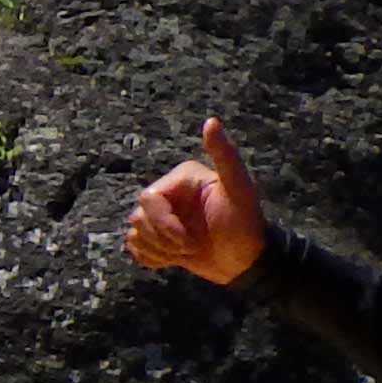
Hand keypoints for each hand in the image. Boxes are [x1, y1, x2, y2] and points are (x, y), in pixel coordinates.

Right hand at [125, 119, 268, 287]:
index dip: (164, 224)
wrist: (246, 262)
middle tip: (191, 247)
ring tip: (187, 252)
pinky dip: (152, 258)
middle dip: (163, 240)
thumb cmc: (245, 224)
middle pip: (137, 217)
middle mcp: (169, 194)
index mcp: (181, 178)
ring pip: (134, 233)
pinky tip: (175, 259)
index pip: (148, 199)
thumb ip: (225, 155)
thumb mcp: (238, 189)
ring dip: (159, 250)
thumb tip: (211, 121)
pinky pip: (135, 246)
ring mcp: (162, 217)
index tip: (189, 239)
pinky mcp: (158, 239)